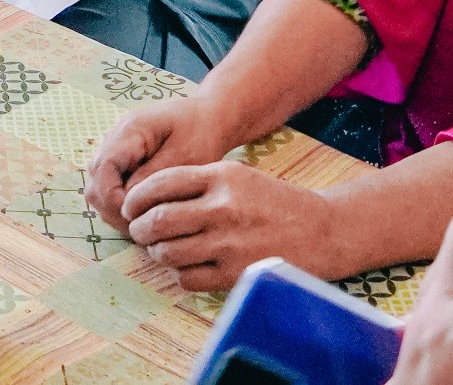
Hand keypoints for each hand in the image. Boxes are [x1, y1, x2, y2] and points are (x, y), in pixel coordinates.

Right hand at [85, 96, 234, 225]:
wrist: (208, 115)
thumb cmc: (201, 131)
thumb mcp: (185, 155)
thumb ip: (154, 177)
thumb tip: (129, 203)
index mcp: (129, 131)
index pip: (102, 169)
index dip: (114, 199)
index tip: (139, 216)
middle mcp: (114, 140)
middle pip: (94, 182)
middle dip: (113, 209)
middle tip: (143, 225)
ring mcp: (115, 150)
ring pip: (98, 188)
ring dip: (116, 209)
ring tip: (146, 222)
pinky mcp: (122, 161)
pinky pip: (110, 188)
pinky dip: (123, 204)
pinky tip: (146, 213)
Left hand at [114, 159, 342, 292]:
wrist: (323, 231)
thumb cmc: (273, 201)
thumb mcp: (237, 174)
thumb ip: (196, 181)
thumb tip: (147, 197)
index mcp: (221, 176)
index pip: (160, 184)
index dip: (136, 198)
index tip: (129, 206)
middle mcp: (223, 208)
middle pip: (159, 220)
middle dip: (140, 228)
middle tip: (139, 231)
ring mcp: (230, 243)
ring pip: (169, 252)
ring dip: (158, 253)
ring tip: (161, 250)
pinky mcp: (237, 274)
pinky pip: (189, 279)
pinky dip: (180, 274)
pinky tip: (187, 267)